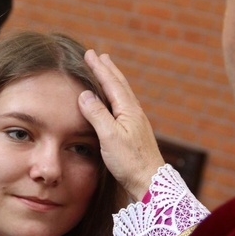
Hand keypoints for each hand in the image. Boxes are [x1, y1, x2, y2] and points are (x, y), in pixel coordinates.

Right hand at [80, 50, 165, 199]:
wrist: (150, 182)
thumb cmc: (130, 162)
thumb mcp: (109, 137)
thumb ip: (97, 114)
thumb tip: (85, 94)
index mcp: (128, 110)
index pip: (111, 83)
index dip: (99, 68)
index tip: (89, 53)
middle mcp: (134, 112)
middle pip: (120, 84)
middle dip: (108, 69)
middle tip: (99, 56)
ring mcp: (136, 122)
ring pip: (123, 94)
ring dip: (113, 81)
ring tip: (107, 72)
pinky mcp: (135, 132)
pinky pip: (123, 105)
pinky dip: (116, 96)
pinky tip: (115, 102)